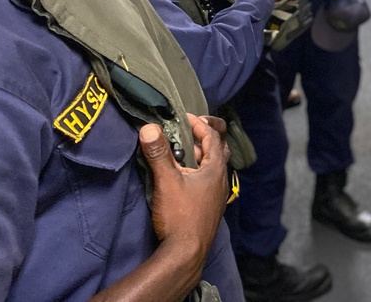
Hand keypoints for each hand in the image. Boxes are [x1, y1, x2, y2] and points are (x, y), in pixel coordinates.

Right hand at [138, 115, 228, 269]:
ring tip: (181, 151)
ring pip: (213, 166)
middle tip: (186, 130)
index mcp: (216, 168)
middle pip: (218, 149)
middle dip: (204, 136)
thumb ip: (159, 154)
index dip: (199, 123)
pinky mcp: (210, 206)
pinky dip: (198, 171)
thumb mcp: (167, 181)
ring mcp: (217, 194)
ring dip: (200, 155)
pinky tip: (183, 177)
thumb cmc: (180, 216)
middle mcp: (221, 179)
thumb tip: (149, 128)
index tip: (184, 117)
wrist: (186, 254)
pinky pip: (208, 180)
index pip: (213, 136)